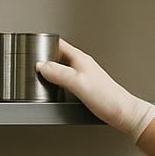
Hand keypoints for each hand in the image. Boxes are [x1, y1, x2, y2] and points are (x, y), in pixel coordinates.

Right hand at [37, 39, 154, 141]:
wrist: (122, 112)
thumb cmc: (107, 97)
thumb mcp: (77, 83)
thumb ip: (58, 73)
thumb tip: (41, 66)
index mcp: (80, 58)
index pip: (58, 44)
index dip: (44, 44)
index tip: (32, 47)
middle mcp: (82, 64)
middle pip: (58, 55)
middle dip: (45, 58)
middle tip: (32, 64)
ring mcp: (83, 75)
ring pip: (62, 68)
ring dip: (51, 71)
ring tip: (40, 77)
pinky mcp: (85, 87)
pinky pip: (66, 79)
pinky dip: (57, 82)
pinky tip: (55, 90)